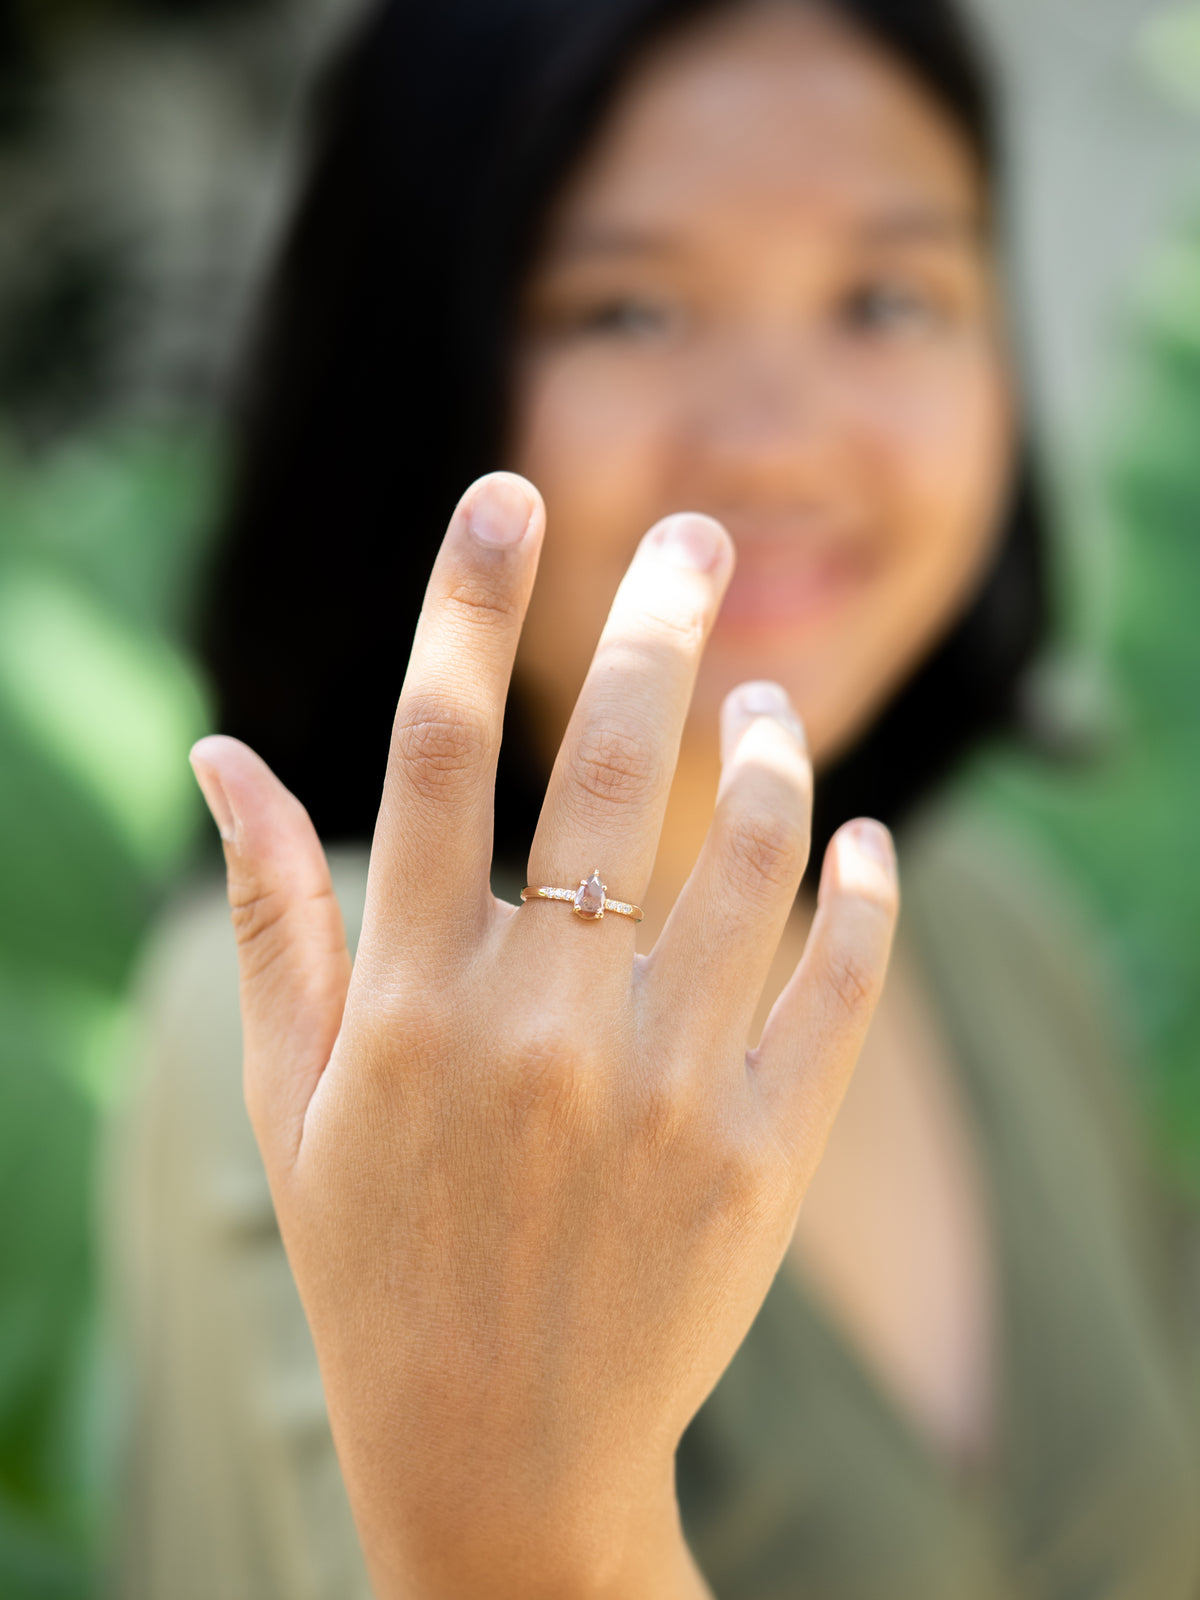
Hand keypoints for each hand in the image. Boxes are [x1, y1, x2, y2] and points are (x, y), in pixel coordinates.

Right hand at [189, 472, 898, 1599]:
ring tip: (765, 700)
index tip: (501, 495)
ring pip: (751, 855)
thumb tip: (220, 752)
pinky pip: (841, 981)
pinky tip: (852, 833)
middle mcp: (540, 1027)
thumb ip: (270, 915)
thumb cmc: (375, 1262)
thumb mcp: (289, 1098)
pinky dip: (862, 888)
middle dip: (658, 621)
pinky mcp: (764, 1155)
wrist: (502, 1455)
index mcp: (411, 1000)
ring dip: (771, 750)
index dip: (464, 602)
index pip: (430, 749)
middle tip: (699, 534)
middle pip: (609, 765)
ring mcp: (665, 1091)